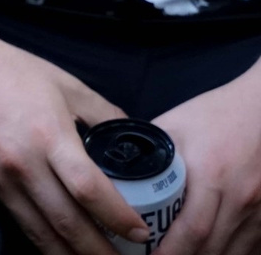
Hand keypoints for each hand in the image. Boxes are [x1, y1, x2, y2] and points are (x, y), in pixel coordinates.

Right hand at [0, 32, 143, 253]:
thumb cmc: (9, 69)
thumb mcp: (65, 84)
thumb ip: (104, 113)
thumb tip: (133, 139)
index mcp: (49, 134)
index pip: (88, 188)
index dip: (118, 217)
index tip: (141, 233)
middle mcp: (23, 163)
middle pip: (67, 221)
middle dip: (99, 250)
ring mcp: (0, 177)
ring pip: (41, 231)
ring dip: (70, 254)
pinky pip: (20, 220)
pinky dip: (43, 241)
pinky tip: (61, 249)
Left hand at [152, 73, 260, 253]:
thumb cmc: (216, 115)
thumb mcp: (175, 128)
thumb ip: (145, 152)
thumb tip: (111, 172)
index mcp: (212, 176)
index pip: (191, 230)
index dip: (169, 253)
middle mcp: (240, 198)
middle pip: (212, 249)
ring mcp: (259, 209)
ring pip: (233, 252)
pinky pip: (252, 247)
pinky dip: (230, 253)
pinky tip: (208, 250)